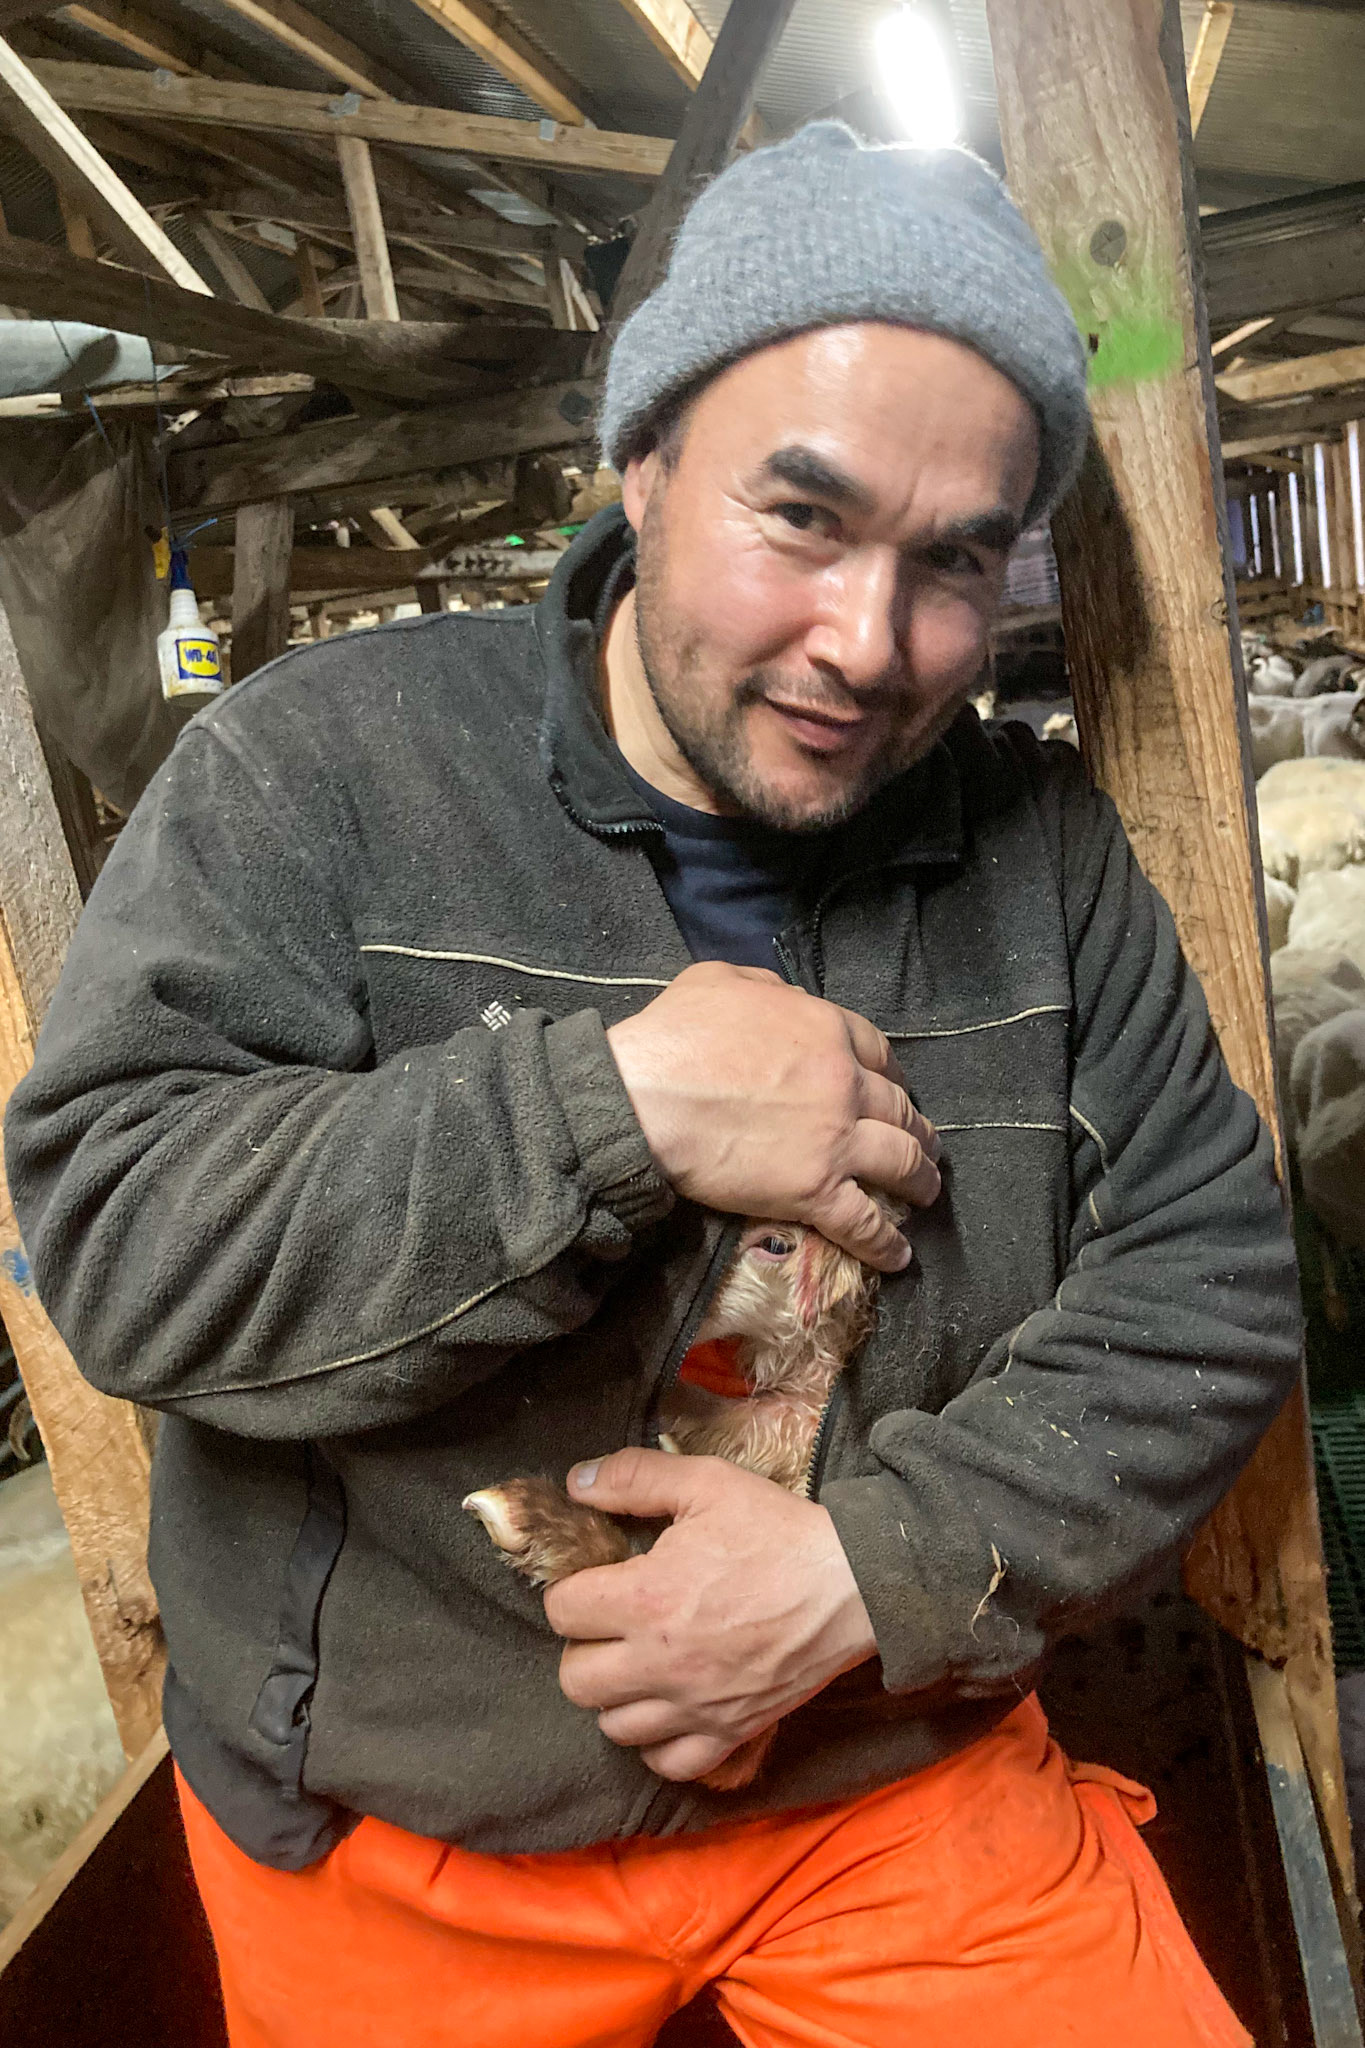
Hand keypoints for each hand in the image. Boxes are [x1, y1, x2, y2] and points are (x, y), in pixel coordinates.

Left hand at [544, 1448, 877, 1783]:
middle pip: (575, 1680)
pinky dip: (660, 1743)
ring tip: (639, 1666)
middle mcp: (661, 1663)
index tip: (598, 1581)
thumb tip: (576, 1482)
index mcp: (647, 1599)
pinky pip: (669, 1764)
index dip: (572, 1591)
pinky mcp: (730, 1733)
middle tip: (613, 1625)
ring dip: (617, 1697)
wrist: (852, 1583)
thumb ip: (634, 1477)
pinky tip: (669, 1709)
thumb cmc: (778, 1532)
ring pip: (613, 1727)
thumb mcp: (707, 1483)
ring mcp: (695, 1706)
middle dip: (585, 1648)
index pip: (562, 1612)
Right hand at [606, 961, 939, 1270]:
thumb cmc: (674, 1035)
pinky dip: (887, 1242)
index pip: (879, 1051)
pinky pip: (865, 1222)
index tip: (896, 1088)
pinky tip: (899, 1255)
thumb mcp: (722, 980)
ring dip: (920, 1178)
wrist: (644, 1097)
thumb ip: (766, 986)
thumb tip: (781, 998)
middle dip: (918, 1128)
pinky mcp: (815, 1190)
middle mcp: (843, 1083)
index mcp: (825, 1029)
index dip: (893, 1074)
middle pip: (899, 1108)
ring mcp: (835, 1139)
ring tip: (926, 1192)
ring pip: (900, 1161)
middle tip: (925, 1144)